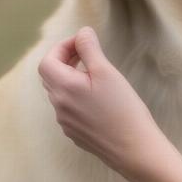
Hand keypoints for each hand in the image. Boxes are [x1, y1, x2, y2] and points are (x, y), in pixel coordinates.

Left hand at [38, 27, 162, 181]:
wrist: (134, 148)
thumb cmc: (123, 108)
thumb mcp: (107, 72)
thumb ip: (90, 49)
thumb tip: (81, 32)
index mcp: (64, 88)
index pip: (47, 61)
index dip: (62, 47)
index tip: (83, 42)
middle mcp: (59, 106)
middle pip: (51, 76)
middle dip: (65, 60)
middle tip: (87, 52)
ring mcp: (66, 123)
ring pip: (60, 93)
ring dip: (71, 78)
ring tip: (95, 73)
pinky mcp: (76, 134)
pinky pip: (70, 109)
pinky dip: (78, 95)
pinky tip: (100, 98)